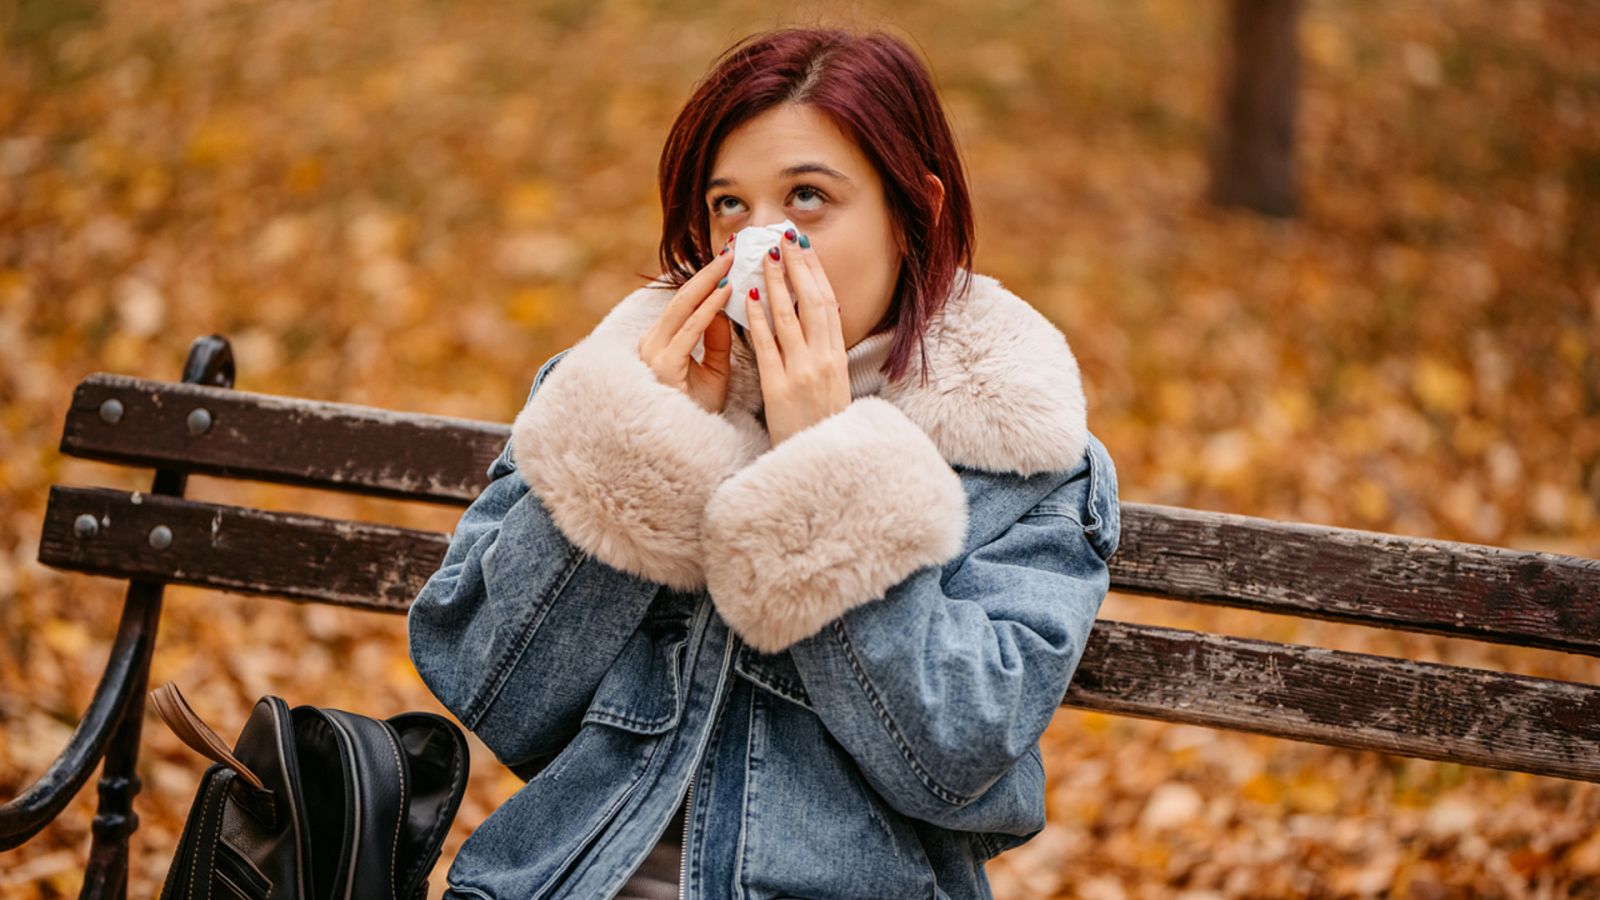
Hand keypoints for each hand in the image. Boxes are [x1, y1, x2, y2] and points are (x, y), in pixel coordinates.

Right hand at [637, 237, 736, 413]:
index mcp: (661, 342)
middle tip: (735, 246)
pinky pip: (690, 330)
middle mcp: (652, 343)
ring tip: (733, 259)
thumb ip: (716, 339)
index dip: (708, 277)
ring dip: (710, 281)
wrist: (688, 450)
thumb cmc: (699, 411)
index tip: (731, 257)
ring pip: (684, 307)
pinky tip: (727, 292)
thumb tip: (725, 306)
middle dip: (709, 269)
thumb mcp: (713, 371)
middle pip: (683, 296)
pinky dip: (709, 308)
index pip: (686, 302)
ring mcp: (654, 354)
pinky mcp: (663, 366)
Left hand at [743, 229, 849, 446]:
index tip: (804, 247)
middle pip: (812, 302)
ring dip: (777, 283)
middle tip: (783, 238)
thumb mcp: (834, 386)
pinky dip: (759, 319)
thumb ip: (826, 353)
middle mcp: (824, 360)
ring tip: (765, 257)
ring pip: (789, 318)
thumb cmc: (822, 427)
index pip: (827, 303)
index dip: (815, 272)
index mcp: (837, 358)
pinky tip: (749, 296)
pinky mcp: (779, 388)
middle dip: (797, 267)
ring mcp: (802, 373)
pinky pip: (767, 346)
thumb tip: (822, 318)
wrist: (821, 464)